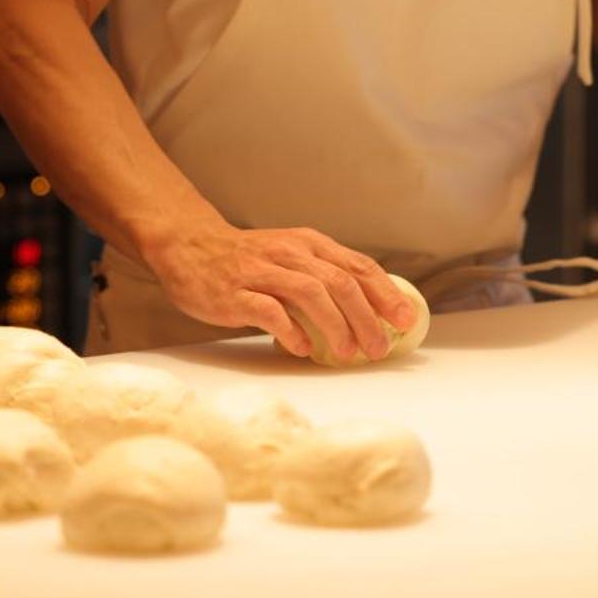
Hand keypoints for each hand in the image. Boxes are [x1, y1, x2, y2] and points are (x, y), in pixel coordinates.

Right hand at [140, 224, 417, 359]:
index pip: (358, 266)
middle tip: (379, 348)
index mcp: (309, 244)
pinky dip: (291, 331)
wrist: (191, 247)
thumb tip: (369, 312)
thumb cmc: (248, 259)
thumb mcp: (293, 256)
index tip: (405, 320)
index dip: (385, 294)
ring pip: (311, 294)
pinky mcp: (236, 293)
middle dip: (366, 318)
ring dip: (335, 326)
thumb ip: (325, 276)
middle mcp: (290, 254)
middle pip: (340, 283)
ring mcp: (262, 272)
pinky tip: (302, 348)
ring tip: (348, 353)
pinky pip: (270, 312)